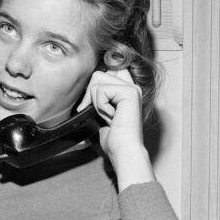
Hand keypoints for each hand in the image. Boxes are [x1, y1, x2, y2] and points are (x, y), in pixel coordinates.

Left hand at [77, 69, 154, 189]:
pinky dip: (101, 106)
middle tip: (100, 113)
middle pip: (98, 74)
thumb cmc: (113, 137)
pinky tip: (112, 118)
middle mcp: (131, 85)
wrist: (123, 150)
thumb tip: (86, 85)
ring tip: (108, 116)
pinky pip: (101, 90)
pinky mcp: (129, 92)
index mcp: (126, 89)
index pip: (107, 68)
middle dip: (91, 94)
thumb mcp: (101, 111)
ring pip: (98, 79)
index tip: (96, 102)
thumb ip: (98, 95)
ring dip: (96, 101)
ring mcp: (132, 87)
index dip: (96, 83)